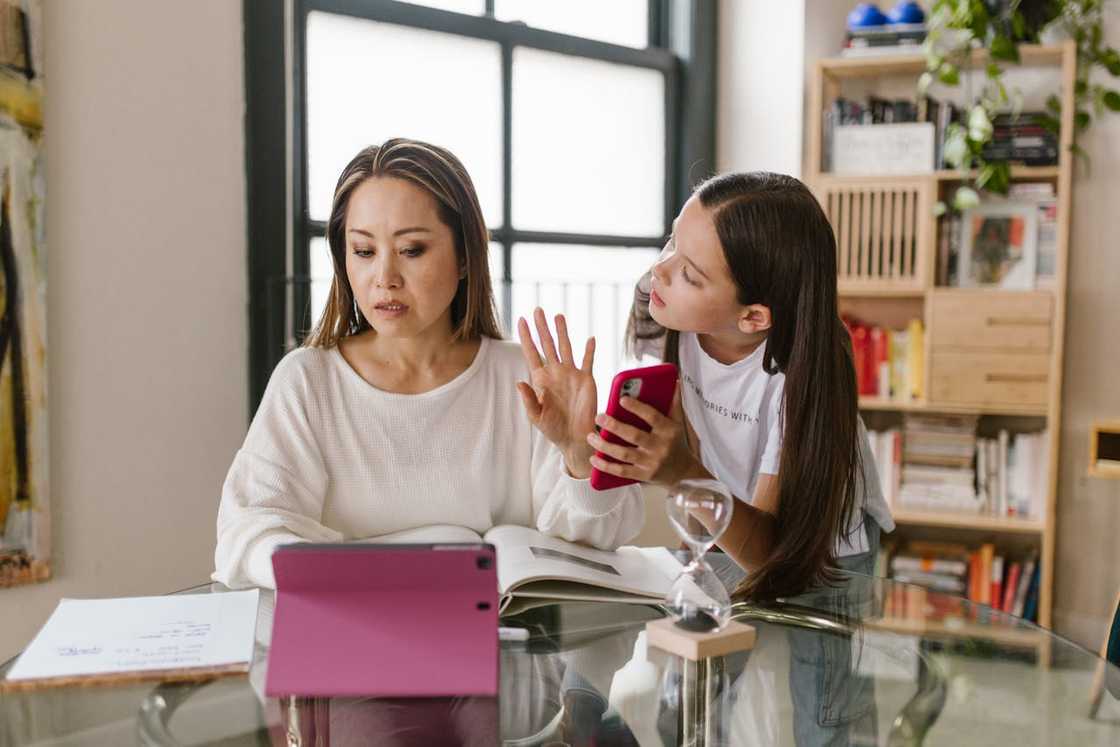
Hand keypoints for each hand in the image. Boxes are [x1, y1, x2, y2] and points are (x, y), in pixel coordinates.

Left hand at [516, 308, 596, 478]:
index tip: (521, 320)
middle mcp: (555, 373)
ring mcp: (571, 374)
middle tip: (538, 310)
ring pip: (566, 347)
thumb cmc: (553, 429)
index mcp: (541, 380)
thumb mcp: (536, 416)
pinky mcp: (587, 379)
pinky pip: (588, 361)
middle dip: (542, 327)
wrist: (575, 438)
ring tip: (558, 316)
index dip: (526, 337)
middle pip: (547, 344)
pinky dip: (589, 350)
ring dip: (562, 332)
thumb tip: (519, 382)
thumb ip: (528, 399)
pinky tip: (590, 338)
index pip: (531, 352)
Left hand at [585, 385, 703, 486]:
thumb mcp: (678, 423)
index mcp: (669, 430)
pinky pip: (621, 471)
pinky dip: (606, 466)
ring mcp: (651, 463)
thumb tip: (673, 381)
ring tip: (591, 436)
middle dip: (614, 426)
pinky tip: (594, 458)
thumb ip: (673, 403)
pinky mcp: (643, 475)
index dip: (637, 408)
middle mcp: (660, 447)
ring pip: (624, 454)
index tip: (621, 399)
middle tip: (598, 417)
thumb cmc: (676, 443)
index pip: (652, 417)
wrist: (684, 473)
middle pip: (634, 436)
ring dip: (604, 445)